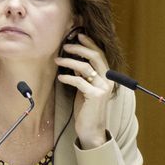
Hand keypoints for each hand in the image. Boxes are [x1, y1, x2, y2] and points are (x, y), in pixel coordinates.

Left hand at [55, 33, 112, 148]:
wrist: (91, 129)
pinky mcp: (95, 96)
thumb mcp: (85, 88)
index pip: (100, 55)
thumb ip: (83, 75)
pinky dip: (68, 77)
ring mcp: (102, 88)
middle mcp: (107, 81)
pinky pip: (80, 81)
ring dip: (69, 61)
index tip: (78, 35)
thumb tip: (75, 61)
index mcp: (106, 77)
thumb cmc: (86, 108)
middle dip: (79, 49)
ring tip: (57, 60)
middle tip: (65, 45)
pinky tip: (60, 76)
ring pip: (86, 67)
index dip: (90, 44)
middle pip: (95, 57)